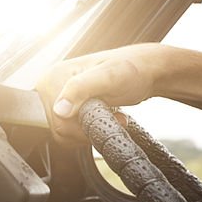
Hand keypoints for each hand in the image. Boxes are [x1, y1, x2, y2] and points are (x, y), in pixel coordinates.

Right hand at [35, 43, 167, 141]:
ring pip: (65, 132)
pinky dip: (90, 129)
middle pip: (60, 127)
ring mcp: (63, 97)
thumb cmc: (133, 69)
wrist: (148, 72)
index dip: (82, 125)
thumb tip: (59, 110)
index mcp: (55, 76)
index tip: (106, 116)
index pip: (57, 118)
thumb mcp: (109, 76)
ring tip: (111, 116)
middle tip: (112, 116)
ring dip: (90, 130)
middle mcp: (54, 86)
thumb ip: (81, 88)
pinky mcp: (73, 106)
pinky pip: (72, 130)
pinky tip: (105, 117)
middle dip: (88, 127)